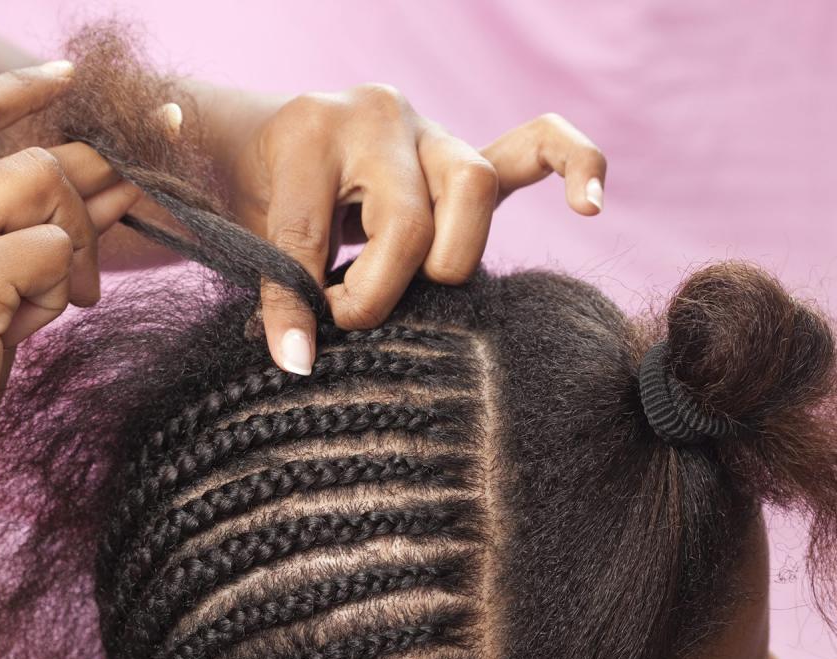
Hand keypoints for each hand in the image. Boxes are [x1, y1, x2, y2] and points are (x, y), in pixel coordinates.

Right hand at [0, 62, 142, 530]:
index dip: (20, 86)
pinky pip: (52, 252)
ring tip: (56, 303)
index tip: (74, 77)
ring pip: (47, 190)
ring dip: (74, 250)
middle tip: (106, 250)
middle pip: (29, 158)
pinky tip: (29, 327)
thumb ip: (12, 226)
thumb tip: (105, 179)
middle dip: (89, 200)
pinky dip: (60, 290)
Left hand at [198, 83, 606, 373]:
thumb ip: (276, 283)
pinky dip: (574, 166)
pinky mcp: (469, 152)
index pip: (311, 231)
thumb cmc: (259, 192)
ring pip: (474, 189)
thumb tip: (300, 361)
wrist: (273, 140)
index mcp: (310, 132)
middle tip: (350, 315)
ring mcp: (432, 132)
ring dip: (451, 259)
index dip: (301, 300)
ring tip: (421, 286)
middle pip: (410, 219)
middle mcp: (380, 118)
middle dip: (383, 287)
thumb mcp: (248, 229)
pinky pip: (536, 145)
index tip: (295, 354)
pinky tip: (588, 205)